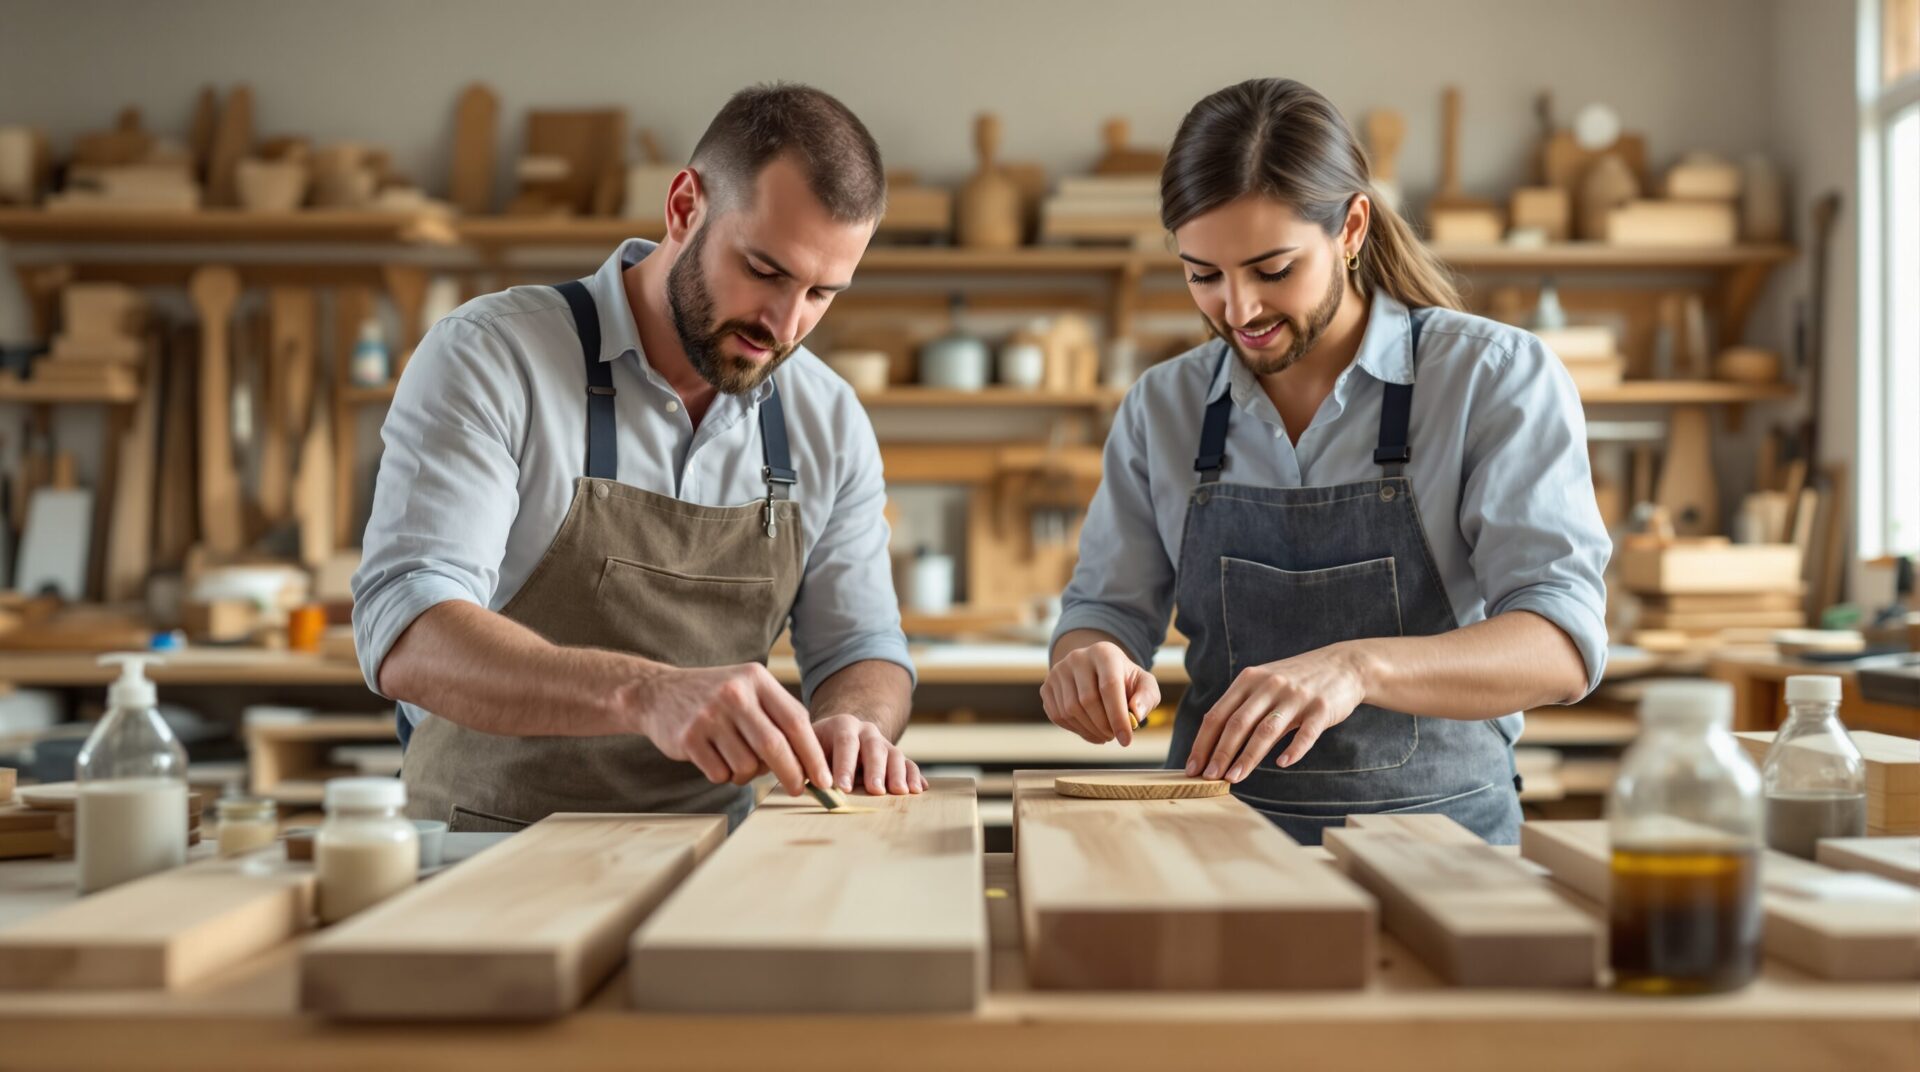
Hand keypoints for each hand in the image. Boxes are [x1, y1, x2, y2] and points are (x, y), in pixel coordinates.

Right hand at [633, 662, 832, 795]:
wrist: (658, 693)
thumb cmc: (716, 698)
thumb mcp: (749, 689)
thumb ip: (779, 717)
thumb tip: (813, 762)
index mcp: (756, 679)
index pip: (796, 722)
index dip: (813, 755)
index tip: (824, 779)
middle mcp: (734, 694)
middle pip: (775, 746)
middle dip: (793, 775)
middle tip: (799, 790)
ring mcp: (709, 716)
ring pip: (747, 765)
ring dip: (749, 774)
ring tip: (739, 760)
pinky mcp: (689, 738)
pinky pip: (721, 774)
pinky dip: (725, 775)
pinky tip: (716, 758)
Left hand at [812, 714, 925, 795]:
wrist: (839, 737)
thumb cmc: (818, 751)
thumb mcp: (808, 751)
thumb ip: (807, 766)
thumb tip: (805, 787)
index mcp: (842, 725)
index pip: (845, 742)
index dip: (844, 765)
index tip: (842, 788)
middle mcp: (866, 731)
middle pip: (874, 747)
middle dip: (875, 770)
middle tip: (875, 790)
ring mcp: (884, 743)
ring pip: (895, 754)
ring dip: (898, 774)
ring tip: (900, 792)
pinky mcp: (895, 757)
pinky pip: (909, 764)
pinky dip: (914, 776)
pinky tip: (919, 789)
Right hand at [1041, 641, 1160, 745]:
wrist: (1097, 671)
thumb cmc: (1124, 680)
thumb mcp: (1144, 684)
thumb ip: (1147, 697)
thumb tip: (1136, 715)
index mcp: (1104, 652)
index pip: (1109, 686)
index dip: (1117, 716)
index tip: (1126, 740)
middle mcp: (1077, 658)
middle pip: (1087, 700)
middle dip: (1103, 726)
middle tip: (1114, 736)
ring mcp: (1058, 671)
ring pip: (1070, 710)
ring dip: (1090, 730)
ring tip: (1105, 734)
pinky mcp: (1046, 686)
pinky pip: (1058, 716)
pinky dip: (1076, 730)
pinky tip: (1090, 730)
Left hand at [1186, 644, 1366, 781]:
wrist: (1343, 665)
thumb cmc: (1296, 681)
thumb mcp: (1263, 684)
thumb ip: (1241, 707)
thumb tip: (1211, 742)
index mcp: (1249, 680)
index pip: (1218, 714)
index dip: (1203, 742)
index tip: (1192, 767)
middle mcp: (1269, 685)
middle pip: (1237, 723)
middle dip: (1220, 753)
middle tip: (1208, 777)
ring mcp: (1296, 696)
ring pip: (1266, 730)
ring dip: (1248, 756)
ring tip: (1234, 778)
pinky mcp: (1321, 707)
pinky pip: (1306, 732)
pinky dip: (1294, 749)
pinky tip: (1282, 763)